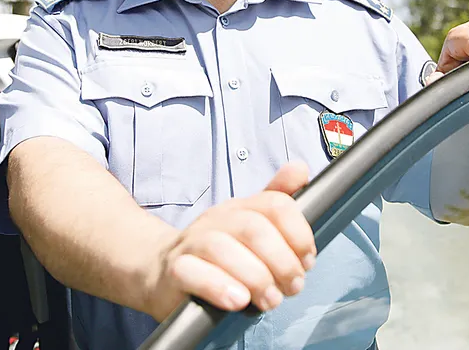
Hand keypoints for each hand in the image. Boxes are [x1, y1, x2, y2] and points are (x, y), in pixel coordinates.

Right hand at [143, 161, 315, 319]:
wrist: (160, 271)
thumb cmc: (214, 254)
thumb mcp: (249, 224)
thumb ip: (277, 199)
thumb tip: (300, 168)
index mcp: (239, 208)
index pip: (275, 205)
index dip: (299, 232)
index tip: (307, 260)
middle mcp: (215, 220)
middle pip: (253, 229)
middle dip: (281, 261)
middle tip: (292, 286)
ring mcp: (192, 243)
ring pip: (222, 249)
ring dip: (255, 278)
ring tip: (269, 300)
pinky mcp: (174, 271)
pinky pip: (192, 273)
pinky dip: (219, 287)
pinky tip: (237, 301)